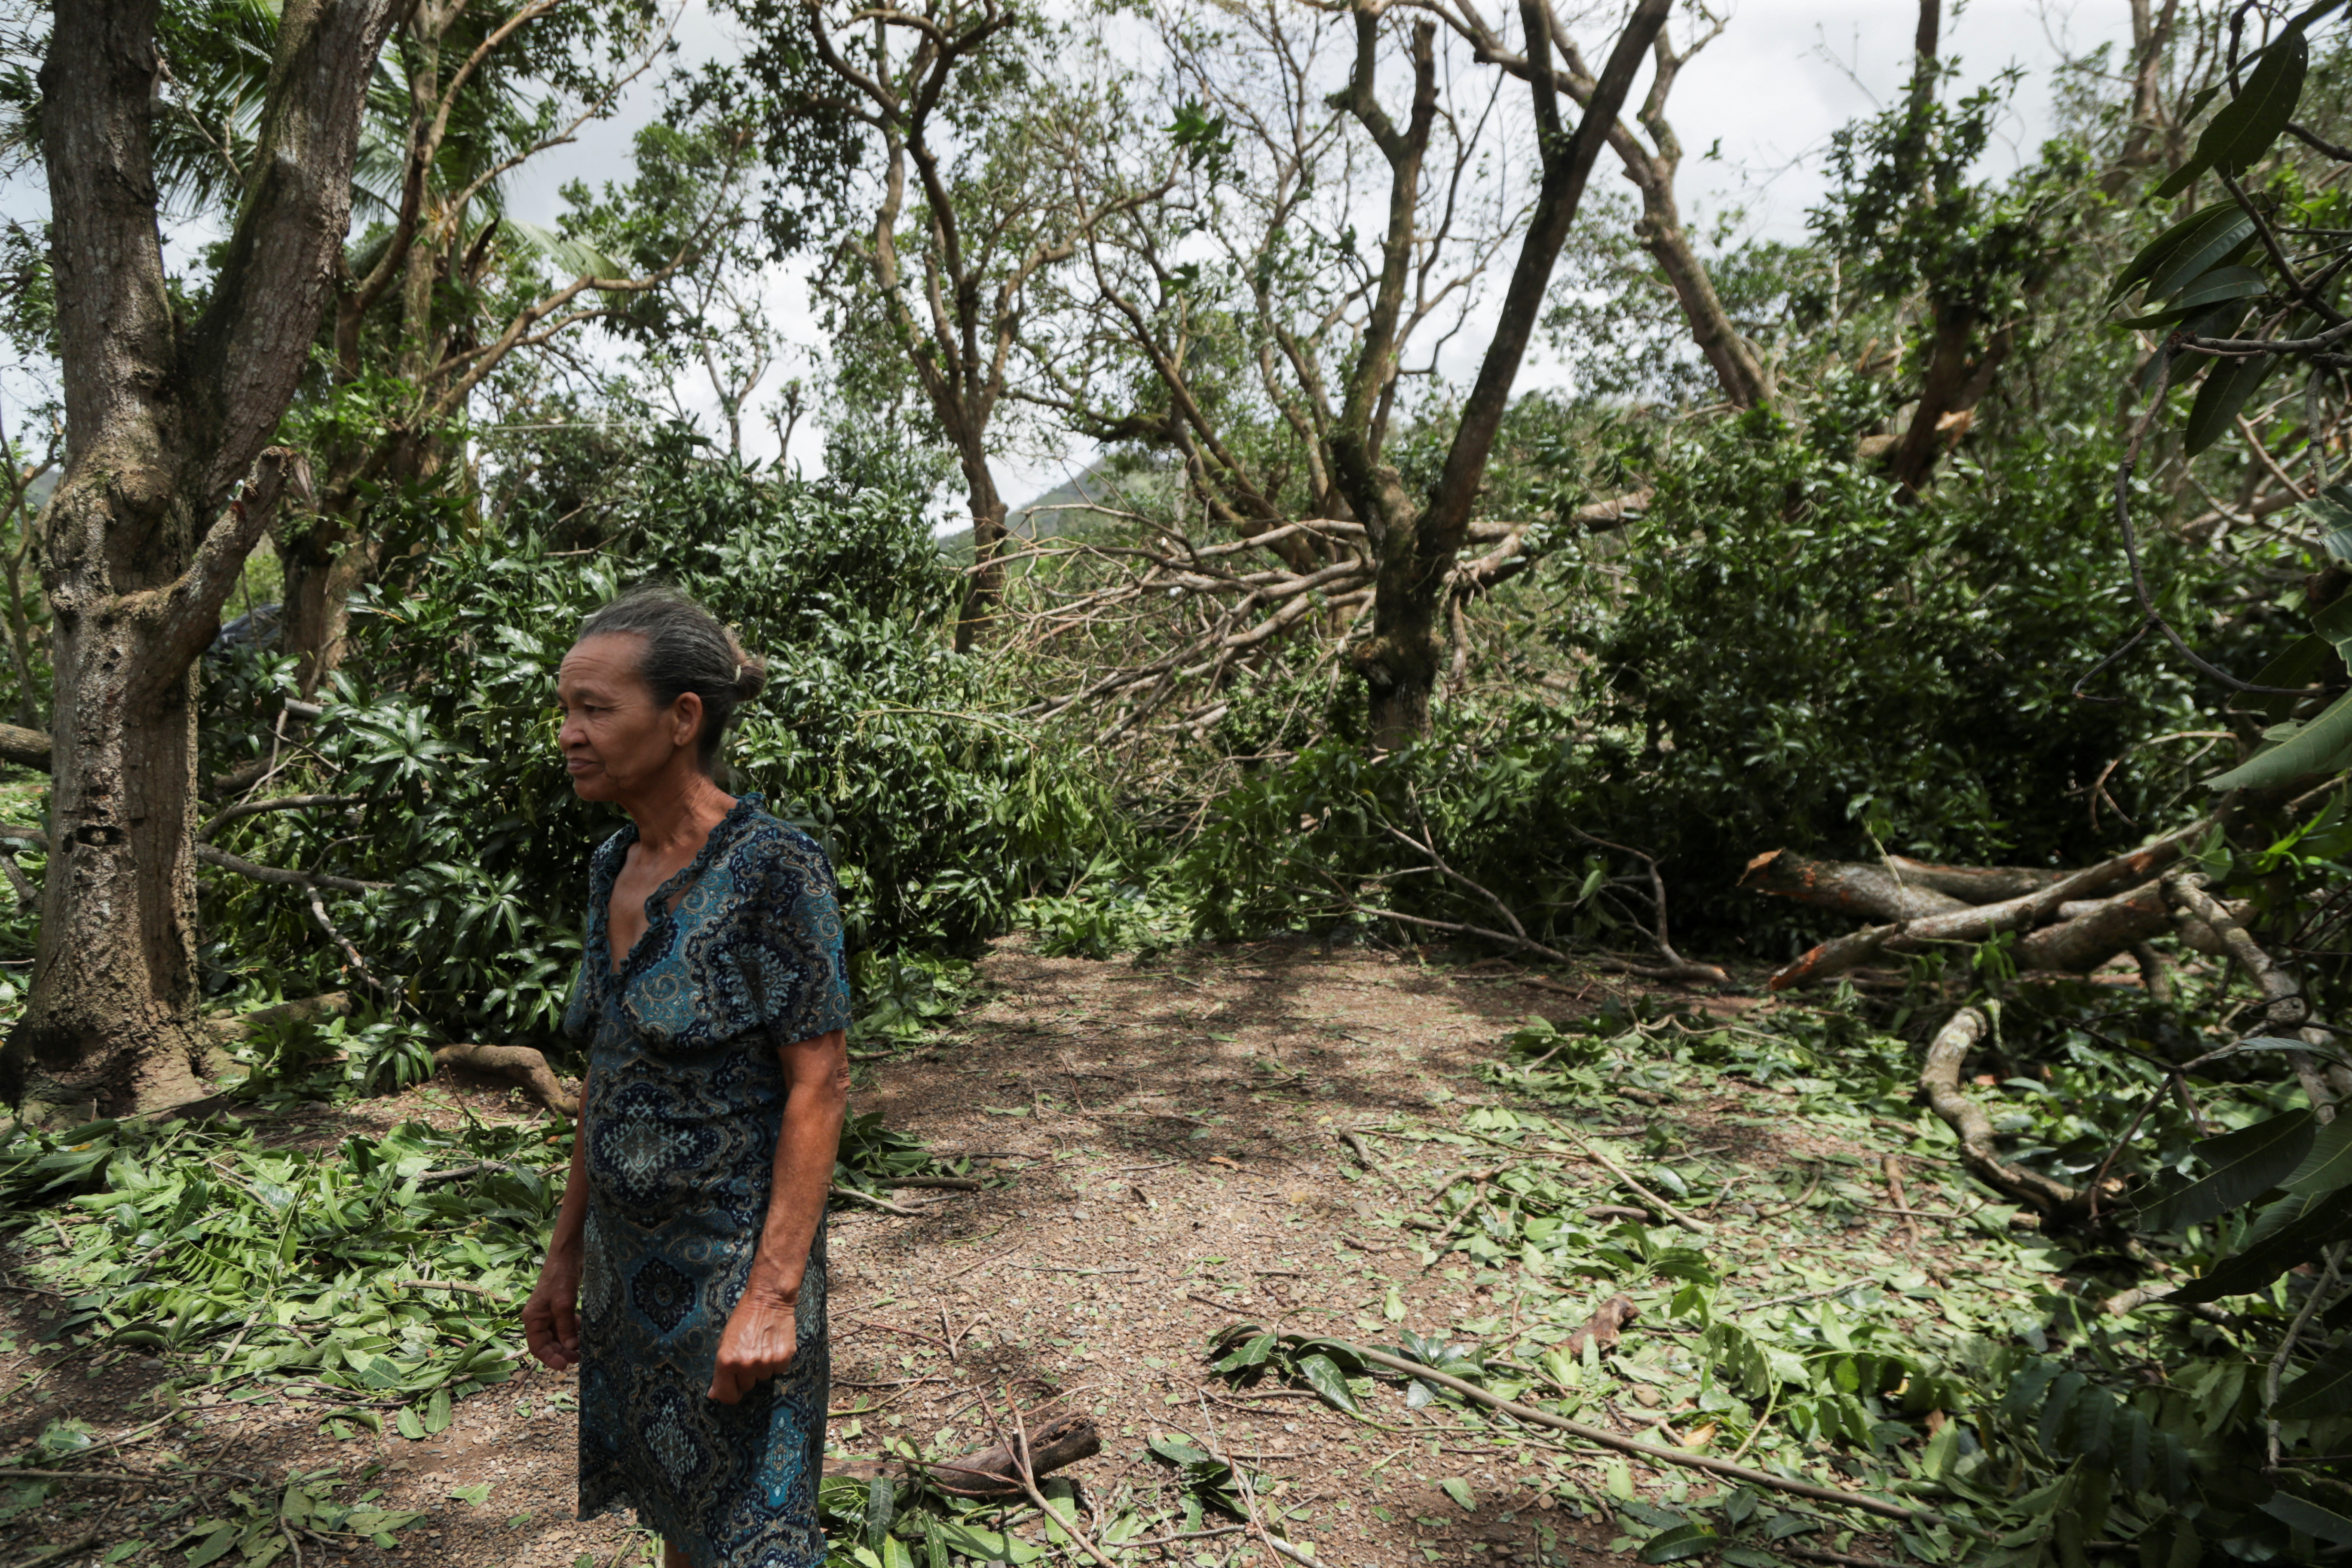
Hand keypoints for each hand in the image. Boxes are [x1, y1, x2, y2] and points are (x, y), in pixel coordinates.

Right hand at [522, 1253, 582, 1372]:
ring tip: (584, 1350)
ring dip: (569, 1343)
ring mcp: (550, 1312)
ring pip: (558, 1335)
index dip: (550, 1358)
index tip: (565, 1366)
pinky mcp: (561, 1307)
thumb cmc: (561, 1276)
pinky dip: (574, 1331)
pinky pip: (566, 1325)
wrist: (568, 1254)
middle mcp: (539, 1317)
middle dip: (562, 1352)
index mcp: (533, 1318)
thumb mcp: (563, 1303)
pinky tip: (585, 1334)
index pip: (537, 1347)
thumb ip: (566, 1326)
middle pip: (548, 1343)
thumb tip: (570, 1346)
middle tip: (579, 1359)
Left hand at [708, 1288, 796, 1403]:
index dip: (730, 1394)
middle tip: (750, 1354)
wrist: (768, 1300)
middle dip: (747, 1374)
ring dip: (762, 1367)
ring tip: (762, 1347)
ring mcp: (765, 1363)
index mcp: (726, 1362)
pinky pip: (778, 1370)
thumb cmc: (743, 1320)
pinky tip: (773, 1346)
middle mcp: (745, 1365)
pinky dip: (777, 1362)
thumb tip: (713, 1395)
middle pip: (747, 1386)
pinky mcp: (783, 1359)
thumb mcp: (724, 1343)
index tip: (734, 1389)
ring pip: (763, 1378)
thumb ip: (719, 1371)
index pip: (727, 1395)